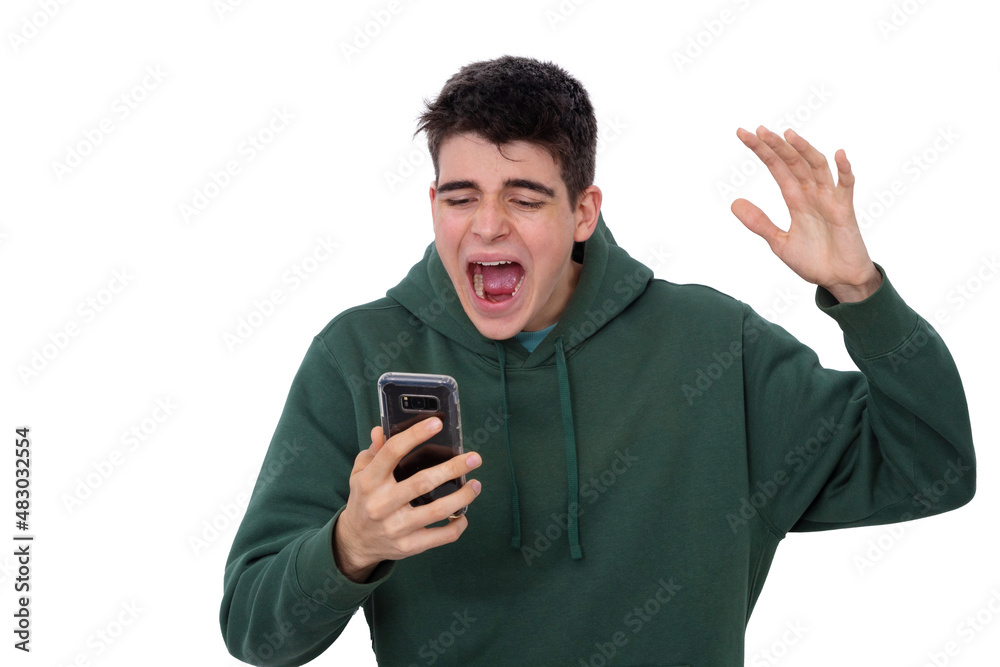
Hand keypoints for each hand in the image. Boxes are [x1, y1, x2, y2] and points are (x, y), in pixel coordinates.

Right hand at [333, 418, 481, 582]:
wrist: (356, 542)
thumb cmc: (364, 500)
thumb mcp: (360, 473)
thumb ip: (373, 451)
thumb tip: (381, 430)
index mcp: (369, 481)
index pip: (393, 452)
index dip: (415, 435)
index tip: (437, 422)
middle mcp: (381, 504)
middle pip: (422, 483)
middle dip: (452, 468)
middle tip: (474, 458)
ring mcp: (396, 527)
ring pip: (437, 511)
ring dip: (462, 497)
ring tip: (476, 484)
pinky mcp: (408, 546)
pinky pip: (440, 537)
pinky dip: (457, 525)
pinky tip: (463, 515)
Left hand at [731, 126, 881, 302]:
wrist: (837, 281)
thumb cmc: (814, 260)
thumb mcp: (780, 242)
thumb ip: (760, 223)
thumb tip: (734, 203)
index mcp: (796, 199)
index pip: (777, 168)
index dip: (762, 151)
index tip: (744, 134)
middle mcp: (812, 194)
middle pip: (793, 162)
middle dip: (776, 146)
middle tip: (758, 130)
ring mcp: (830, 200)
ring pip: (817, 167)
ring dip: (804, 150)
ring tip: (788, 134)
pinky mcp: (845, 211)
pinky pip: (846, 187)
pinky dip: (844, 171)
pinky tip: (839, 155)